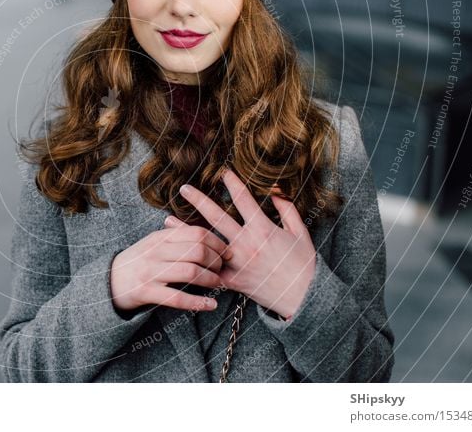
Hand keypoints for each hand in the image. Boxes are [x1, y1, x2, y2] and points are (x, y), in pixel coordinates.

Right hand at [110, 223, 233, 313]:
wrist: (108, 280)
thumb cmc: (138, 261)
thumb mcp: (154, 243)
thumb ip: (176, 237)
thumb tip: (205, 234)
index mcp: (161, 236)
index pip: (196, 233)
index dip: (217, 242)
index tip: (226, 252)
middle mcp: (157, 251)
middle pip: (197, 250)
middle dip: (216, 261)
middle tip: (223, 269)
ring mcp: (151, 271)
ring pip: (191, 272)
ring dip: (211, 280)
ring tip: (218, 285)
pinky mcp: (146, 292)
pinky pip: (177, 298)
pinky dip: (198, 303)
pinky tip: (210, 305)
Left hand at [172, 168, 316, 319]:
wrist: (303, 298)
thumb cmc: (304, 264)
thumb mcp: (300, 232)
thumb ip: (287, 209)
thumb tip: (275, 190)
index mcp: (263, 229)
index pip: (244, 199)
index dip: (232, 183)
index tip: (222, 172)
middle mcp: (246, 244)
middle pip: (217, 217)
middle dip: (199, 200)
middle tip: (184, 188)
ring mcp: (237, 263)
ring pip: (205, 243)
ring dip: (186, 230)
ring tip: (167, 220)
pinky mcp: (232, 281)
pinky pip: (208, 270)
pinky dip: (193, 261)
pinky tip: (179, 254)